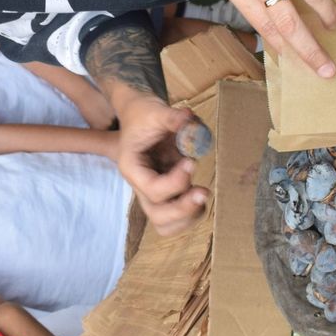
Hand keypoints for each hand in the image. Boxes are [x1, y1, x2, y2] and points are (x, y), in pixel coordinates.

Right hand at [111, 93, 207, 236]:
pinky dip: (191, 214)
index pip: (152, 188)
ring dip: (188, 216)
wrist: (142, 118)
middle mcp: (141, 185)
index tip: (191, 162)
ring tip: (202, 196)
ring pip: (166, 225)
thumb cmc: (145, 115)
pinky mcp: (168, 194)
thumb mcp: (154, 111)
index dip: (176, 182)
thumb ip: (171, 117)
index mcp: (132, 167)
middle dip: (183, 209)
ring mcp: (154, 193)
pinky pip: (177, 219)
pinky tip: (200, 195)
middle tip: (203, 191)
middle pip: (157, 215)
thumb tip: (188, 118)